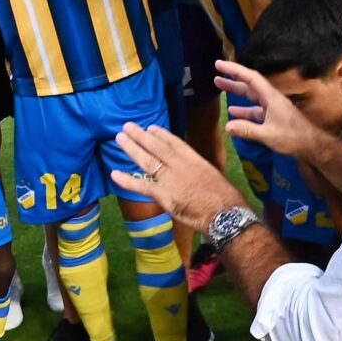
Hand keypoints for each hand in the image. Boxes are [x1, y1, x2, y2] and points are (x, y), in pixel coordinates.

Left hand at [110, 122, 245, 232]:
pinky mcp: (165, 196)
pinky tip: (114, 174)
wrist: (226, 214)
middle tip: (128, 126)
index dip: (161, 134)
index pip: (175, 143)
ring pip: (147, 161)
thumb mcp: (214, 176)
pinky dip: (127, 180)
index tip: (151, 127)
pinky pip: (142, 186)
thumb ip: (200, 172)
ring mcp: (171, 180)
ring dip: (132, 148)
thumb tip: (194, 174)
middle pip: (157, 147)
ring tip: (120, 138)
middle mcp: (180, 166)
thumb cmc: (227, 199)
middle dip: (141, 136)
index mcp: (195, 160)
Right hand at [217, 61, 323, 158]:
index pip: (250, 78)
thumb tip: (227, 126)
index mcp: (271, 97)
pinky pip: (254, 110)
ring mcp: (271, 107)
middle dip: (232, 79)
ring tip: (219, 86)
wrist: (311, 145)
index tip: (220, 64)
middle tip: (216, 73)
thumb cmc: (293, 138)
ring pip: (250, 97)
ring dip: (236, 92)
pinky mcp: (272, 117)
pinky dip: (243, 110)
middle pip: (249, 85)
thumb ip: (247, 130)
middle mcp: (270, 99)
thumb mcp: (268, 135)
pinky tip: (232, 112)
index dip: (234, 70)